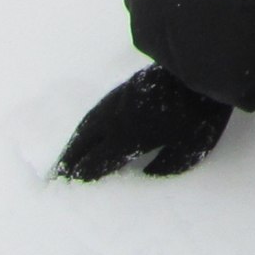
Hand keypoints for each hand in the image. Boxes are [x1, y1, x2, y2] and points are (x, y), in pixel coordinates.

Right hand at [53, 64, 231, 180]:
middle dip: (67, 163)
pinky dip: (85, 127)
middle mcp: (114, 118)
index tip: (68, 191)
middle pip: (83, 143)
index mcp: (127, 137)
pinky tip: (86, 133)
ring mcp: (117, 100)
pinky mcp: (124, 88)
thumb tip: (144, 173)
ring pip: (87, 125)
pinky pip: (95, 113)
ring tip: (63, 161)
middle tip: (51, 181)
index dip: (81, 177)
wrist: (204, 63)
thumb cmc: (201, 112)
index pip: (95, 162)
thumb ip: (165, 166)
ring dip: (73, 144)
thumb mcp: (191, 149)